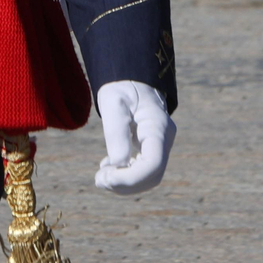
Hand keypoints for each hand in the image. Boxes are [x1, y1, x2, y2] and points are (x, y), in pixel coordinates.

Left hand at [94, 80, 174, 194]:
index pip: (154, 164)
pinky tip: (107, 168)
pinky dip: (125, 175)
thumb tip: (117, 165)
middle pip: (153, 176)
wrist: (131, 79)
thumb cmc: (121, 86)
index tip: (106, 176)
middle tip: (99, 179)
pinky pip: (143, 170)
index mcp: (158, 126)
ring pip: (149, 177)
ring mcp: (160, 145)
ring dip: (124, 184)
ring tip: (100, 177)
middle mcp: (164, 139)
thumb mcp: (113, 102)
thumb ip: (115, 133)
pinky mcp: (151, 149)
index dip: (131, 178)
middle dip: (125, 184)